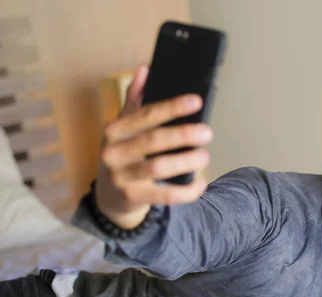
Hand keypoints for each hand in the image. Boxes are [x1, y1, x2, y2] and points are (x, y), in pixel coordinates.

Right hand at [95, 65, 212, 228]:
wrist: (109, 196)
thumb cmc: (124, 155)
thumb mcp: (124, 128)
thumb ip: (135, 100)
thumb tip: (145, 69)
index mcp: (114, 130)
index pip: (146, 115)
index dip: (172, 107)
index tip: (197, 101)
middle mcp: (114, 152)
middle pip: (154, 141)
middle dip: (184, 135)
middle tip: (208, 132)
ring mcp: (121, 177)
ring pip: (158, 168)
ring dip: (186, 162)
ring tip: (205, 156)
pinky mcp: (132, 198)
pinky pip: (164, 195)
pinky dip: (185, 191)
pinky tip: (200, 184)